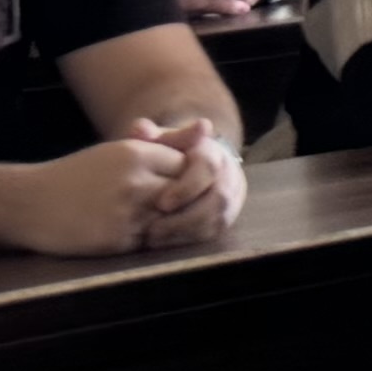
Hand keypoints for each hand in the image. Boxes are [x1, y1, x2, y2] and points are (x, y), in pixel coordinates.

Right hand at [8, 134, 206, 257]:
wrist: (29, 203)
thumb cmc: (77, 176)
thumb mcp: (119, 151)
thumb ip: (167, 143)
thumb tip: (209, 127)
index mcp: (136, 154)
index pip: (190, 166)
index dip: (188, 178)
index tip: (176, 185)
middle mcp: (135, 182)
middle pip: (186, 195)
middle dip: (185, 203)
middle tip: (173, 207)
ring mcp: (127, 213)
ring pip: (173, 221)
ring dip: (170, 224)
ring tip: (153, 221)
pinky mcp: (118, 240)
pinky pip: (152, 242)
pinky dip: (151, 240)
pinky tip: (134, 234)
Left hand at [121, 116, 246, 247]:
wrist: (191, 164)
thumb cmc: (169, 153)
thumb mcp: (159, 141)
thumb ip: (149, 135)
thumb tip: (140, 127)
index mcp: (212, 151)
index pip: (208, 167)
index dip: (186, 187)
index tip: (161, 203)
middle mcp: (228, 173)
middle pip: (218, 197)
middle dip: (186, 216)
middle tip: (154, 229)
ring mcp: (231, 196)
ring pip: (218, 218)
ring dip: (186, 231)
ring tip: (154, 239)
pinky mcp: (227, 216)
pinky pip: (214, 231)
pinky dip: (189, 239)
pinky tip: (164, 243)